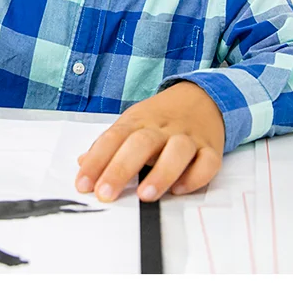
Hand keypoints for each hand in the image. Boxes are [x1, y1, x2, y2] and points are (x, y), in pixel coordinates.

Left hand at [75, 81, 224, 202]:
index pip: (113, 138)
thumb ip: (108, 144)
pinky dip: (195, 177)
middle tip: (105, 193)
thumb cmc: (160, 118)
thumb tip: (82, 163)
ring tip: (144, 195)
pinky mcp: (210, 148)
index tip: (83, 184)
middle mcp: (162, 127)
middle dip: (120, 169)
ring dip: (161, 173)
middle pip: (141, 143)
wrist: (201, 97)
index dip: (96, 161)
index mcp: (138, 120)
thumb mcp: (131, 123)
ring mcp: (188, 137)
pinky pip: (208, 162)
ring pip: (177, 150)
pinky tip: (179, 189)